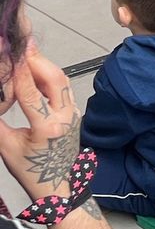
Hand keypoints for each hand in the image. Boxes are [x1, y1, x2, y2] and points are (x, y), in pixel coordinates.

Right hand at [0, 47, 80, 200]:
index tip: (12, 52)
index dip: (19, 70)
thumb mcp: (5, 147)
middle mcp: (65, 117)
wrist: (57, 185)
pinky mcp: (74, 112)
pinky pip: (64, 87)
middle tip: (22, 44)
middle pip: (54, 79)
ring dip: (44, 64)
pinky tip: (36, 68)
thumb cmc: (30, 170)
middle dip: (38, 59)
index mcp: (46, 127)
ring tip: (27, 51)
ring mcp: (73, 113)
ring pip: (62, 80)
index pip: (30, 93)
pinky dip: (50, 75)